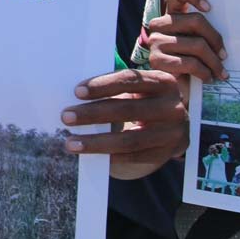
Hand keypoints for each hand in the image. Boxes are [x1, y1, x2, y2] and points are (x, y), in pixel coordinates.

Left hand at [61, 69, 187, 179]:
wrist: (171, 125)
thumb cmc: (143, 100)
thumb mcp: (136, 89)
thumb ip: (112, 88)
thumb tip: (75, 96)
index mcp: (163, 82)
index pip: (129, 80)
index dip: (102, 85)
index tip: (77, 92)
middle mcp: (173, 107)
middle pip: (128, 109)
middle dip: (93, 114)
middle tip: (66, 117)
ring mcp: (173, 133)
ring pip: (130, 139)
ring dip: (96, 142)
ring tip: (70, 143)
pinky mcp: (167, 153)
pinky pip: (135, 157)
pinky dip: (111, 158)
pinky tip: (91, 156)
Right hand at [146, 0, 226, 83]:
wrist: (179, 90)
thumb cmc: (195, 62)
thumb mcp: (201, 41)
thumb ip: (206, 30)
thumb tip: (233, 23)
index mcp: (172, 13)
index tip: (209, 8)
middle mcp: (160, 24)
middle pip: (195, 21)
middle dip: (216, 40)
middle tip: (225, 55)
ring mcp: (155, 41)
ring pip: (196, 44)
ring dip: (214, 62)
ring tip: (220, 72)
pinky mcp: (156, 60)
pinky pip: (189, 62)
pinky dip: (204, 72)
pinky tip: (208, 78)